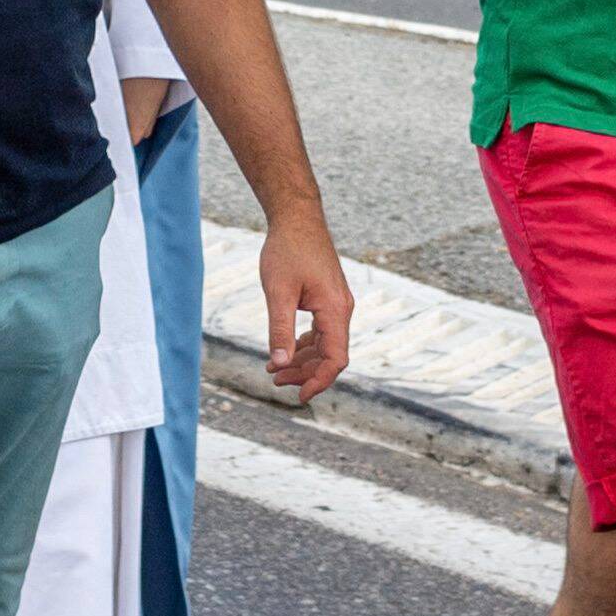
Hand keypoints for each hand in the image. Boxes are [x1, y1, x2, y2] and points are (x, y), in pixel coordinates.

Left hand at [255, 202, 355, 400]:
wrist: (297, 218)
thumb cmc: (287, 250)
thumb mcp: (278, 292)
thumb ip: (280, 329)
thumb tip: (279, 364)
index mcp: (335, 310)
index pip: (336, 359)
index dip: (319, 381)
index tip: (299, 397)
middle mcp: (342, 309)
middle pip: (330, 355)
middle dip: (304, 373)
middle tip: (274, 380)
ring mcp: (336, 304)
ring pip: (324, 345)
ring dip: (302, 360)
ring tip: (273, 370)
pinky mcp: (328, 299)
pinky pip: (320, 331)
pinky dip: (304, 344)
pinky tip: (285, 351)